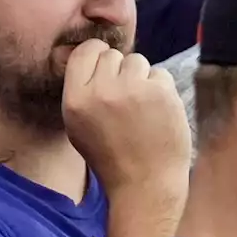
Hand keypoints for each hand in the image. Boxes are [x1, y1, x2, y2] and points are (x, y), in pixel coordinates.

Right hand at [62, 39, 190, 196]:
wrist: (145, 184)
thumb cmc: (111, 158)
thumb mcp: (78, 127)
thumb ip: (81, 92)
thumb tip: (91, 57)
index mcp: (76, 100)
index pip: (84, 52)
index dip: (97, 55)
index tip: (105, 67)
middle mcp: (101, 91)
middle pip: (112, 55)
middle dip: (119, 71)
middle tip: (125, 99)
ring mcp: (133, 90)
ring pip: (137, 60)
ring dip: (141, 78)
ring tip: (142, 108)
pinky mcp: (161, 93)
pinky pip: (160, 74)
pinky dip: (161, 90)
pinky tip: (157, 113)